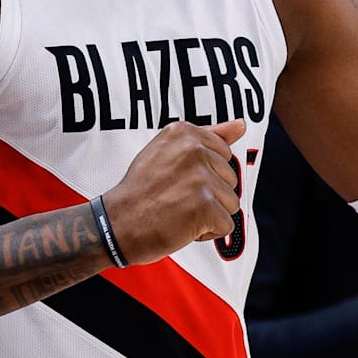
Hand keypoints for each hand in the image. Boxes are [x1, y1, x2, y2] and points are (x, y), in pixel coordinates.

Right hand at [103, 119, 245, 264]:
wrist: (116, 224)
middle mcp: (193, 150)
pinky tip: (182, 226)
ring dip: (208, 214)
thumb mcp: (168, 152)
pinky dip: (206, 233)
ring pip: (231, 203)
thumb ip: (208, 136)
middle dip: (209, 195)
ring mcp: (199, 178)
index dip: (204, 174)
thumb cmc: (141, 191)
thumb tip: (241, 124)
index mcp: (184, 133)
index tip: (176, 179)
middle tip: (174, 197)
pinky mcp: (204, 206)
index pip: (224, 154)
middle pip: (230, 178)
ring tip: (178, 211)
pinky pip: (226, 225)